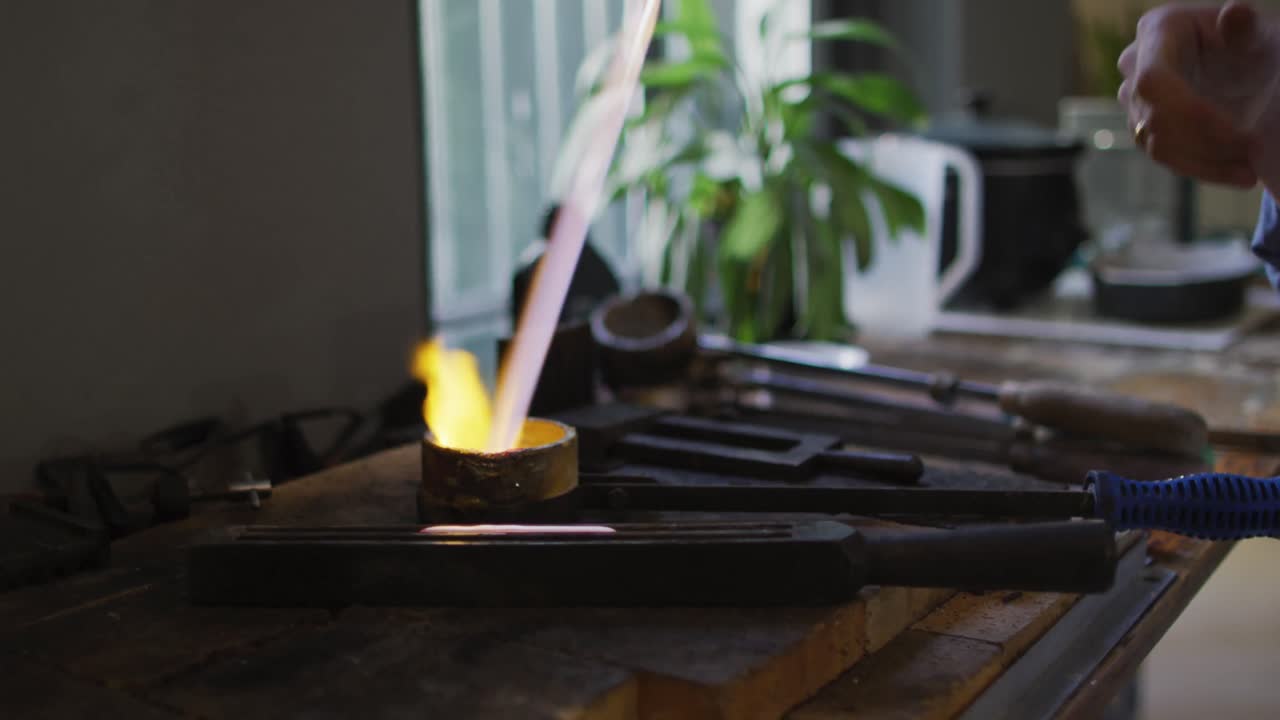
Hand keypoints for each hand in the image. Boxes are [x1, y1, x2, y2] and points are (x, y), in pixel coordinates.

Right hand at [1117, 1, 1279, 186]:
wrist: (1248, 64)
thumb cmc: (1252, 44)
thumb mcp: (1255, 32)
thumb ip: (1245, 26)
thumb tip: (1234, 14)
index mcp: (1157, 31)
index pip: (1154, 82)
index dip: (1192, 115)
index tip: (1241, 137)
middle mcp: (1135, 65)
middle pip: (1154, 118)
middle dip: (1205, 144)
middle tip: (1252, 158)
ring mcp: (1133, 99)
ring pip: (1157, 144)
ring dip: (1205, 162)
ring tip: (1249, 171)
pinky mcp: (1142, 127)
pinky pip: (1164, 156)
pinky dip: (1201, 168)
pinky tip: (1235, 172)